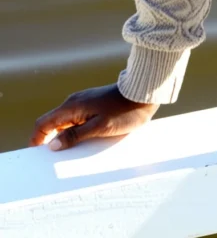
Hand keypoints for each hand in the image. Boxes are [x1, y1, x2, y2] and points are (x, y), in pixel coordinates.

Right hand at [29, 83, 159, 149]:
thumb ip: (75, 135)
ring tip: (69, 155)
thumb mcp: (100, 127)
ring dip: (64, 137)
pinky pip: (78, 121)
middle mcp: (74, 103)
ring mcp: (84, 103)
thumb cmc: (124, 111)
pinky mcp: (93, 105)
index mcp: (72, 107)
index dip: (37, 139)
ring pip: (66, 123)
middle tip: (53, 160)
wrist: (143, 94)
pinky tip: (83, 143)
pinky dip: (75, 132)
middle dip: (49, 140)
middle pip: (53, 123)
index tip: (36, 155)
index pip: (44, 123)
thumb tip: (52, 145)